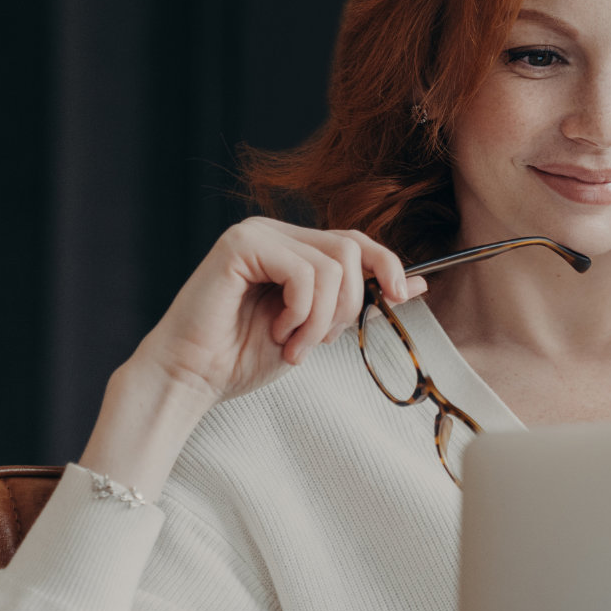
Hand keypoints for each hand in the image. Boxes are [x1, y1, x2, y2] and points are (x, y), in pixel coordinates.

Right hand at [133, 217, 427, 407]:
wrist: (192, 378)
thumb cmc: (245, 356)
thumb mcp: (318, 328)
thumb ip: (360, 301)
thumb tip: (418, 283)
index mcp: (293, 247)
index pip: (357, 241)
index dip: (387, 265)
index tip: (400, 298)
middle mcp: (276, 232)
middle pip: (351, 250)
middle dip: (349, 305)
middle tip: (320, 341)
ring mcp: (257, 234)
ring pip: (332, 266)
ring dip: (322, 319)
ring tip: (294, 344)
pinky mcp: (240, 245)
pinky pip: (304, 273)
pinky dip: (301, 312)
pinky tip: (276, 331)